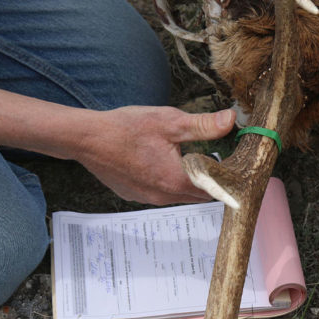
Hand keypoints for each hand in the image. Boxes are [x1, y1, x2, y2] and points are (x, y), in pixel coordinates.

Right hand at [74, 106, 236, 204]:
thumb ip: (204, 125)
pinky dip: (166, 180)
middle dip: (208, 178)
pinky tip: (159, 160)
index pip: (214, 189)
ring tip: (187, 156)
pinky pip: (159, 192)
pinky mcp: (133, 194)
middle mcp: (163, 196)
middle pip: (198, 194)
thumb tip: (230, 120)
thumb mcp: (171, 122)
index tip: (230, 161)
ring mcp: (146, 197)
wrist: (87, 139)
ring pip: (178, 194)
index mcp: (176, 180)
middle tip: (213, 155)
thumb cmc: (127, 128)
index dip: (225, 176)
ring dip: (186, 179)